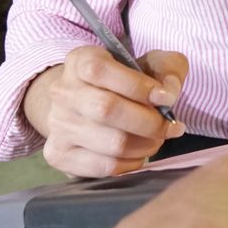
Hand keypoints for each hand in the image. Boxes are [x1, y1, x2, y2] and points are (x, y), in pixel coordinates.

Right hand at [25, 45, 188, 176]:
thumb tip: (168, 94)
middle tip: (169, 126)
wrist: (84, 106)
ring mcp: (57, 126)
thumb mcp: (150, 63)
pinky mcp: (60, 155)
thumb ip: (167, 69)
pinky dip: (131, 163)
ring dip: (145, 145)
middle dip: (149, 122)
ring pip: (111, 143)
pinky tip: (139, 153)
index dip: (137, 86)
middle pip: (106, 109)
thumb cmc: (124, 82)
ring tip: (157, 139)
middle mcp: (62, 92)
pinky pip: (104, 167)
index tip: (166, 98)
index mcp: (80, 61)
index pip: (99, 70)